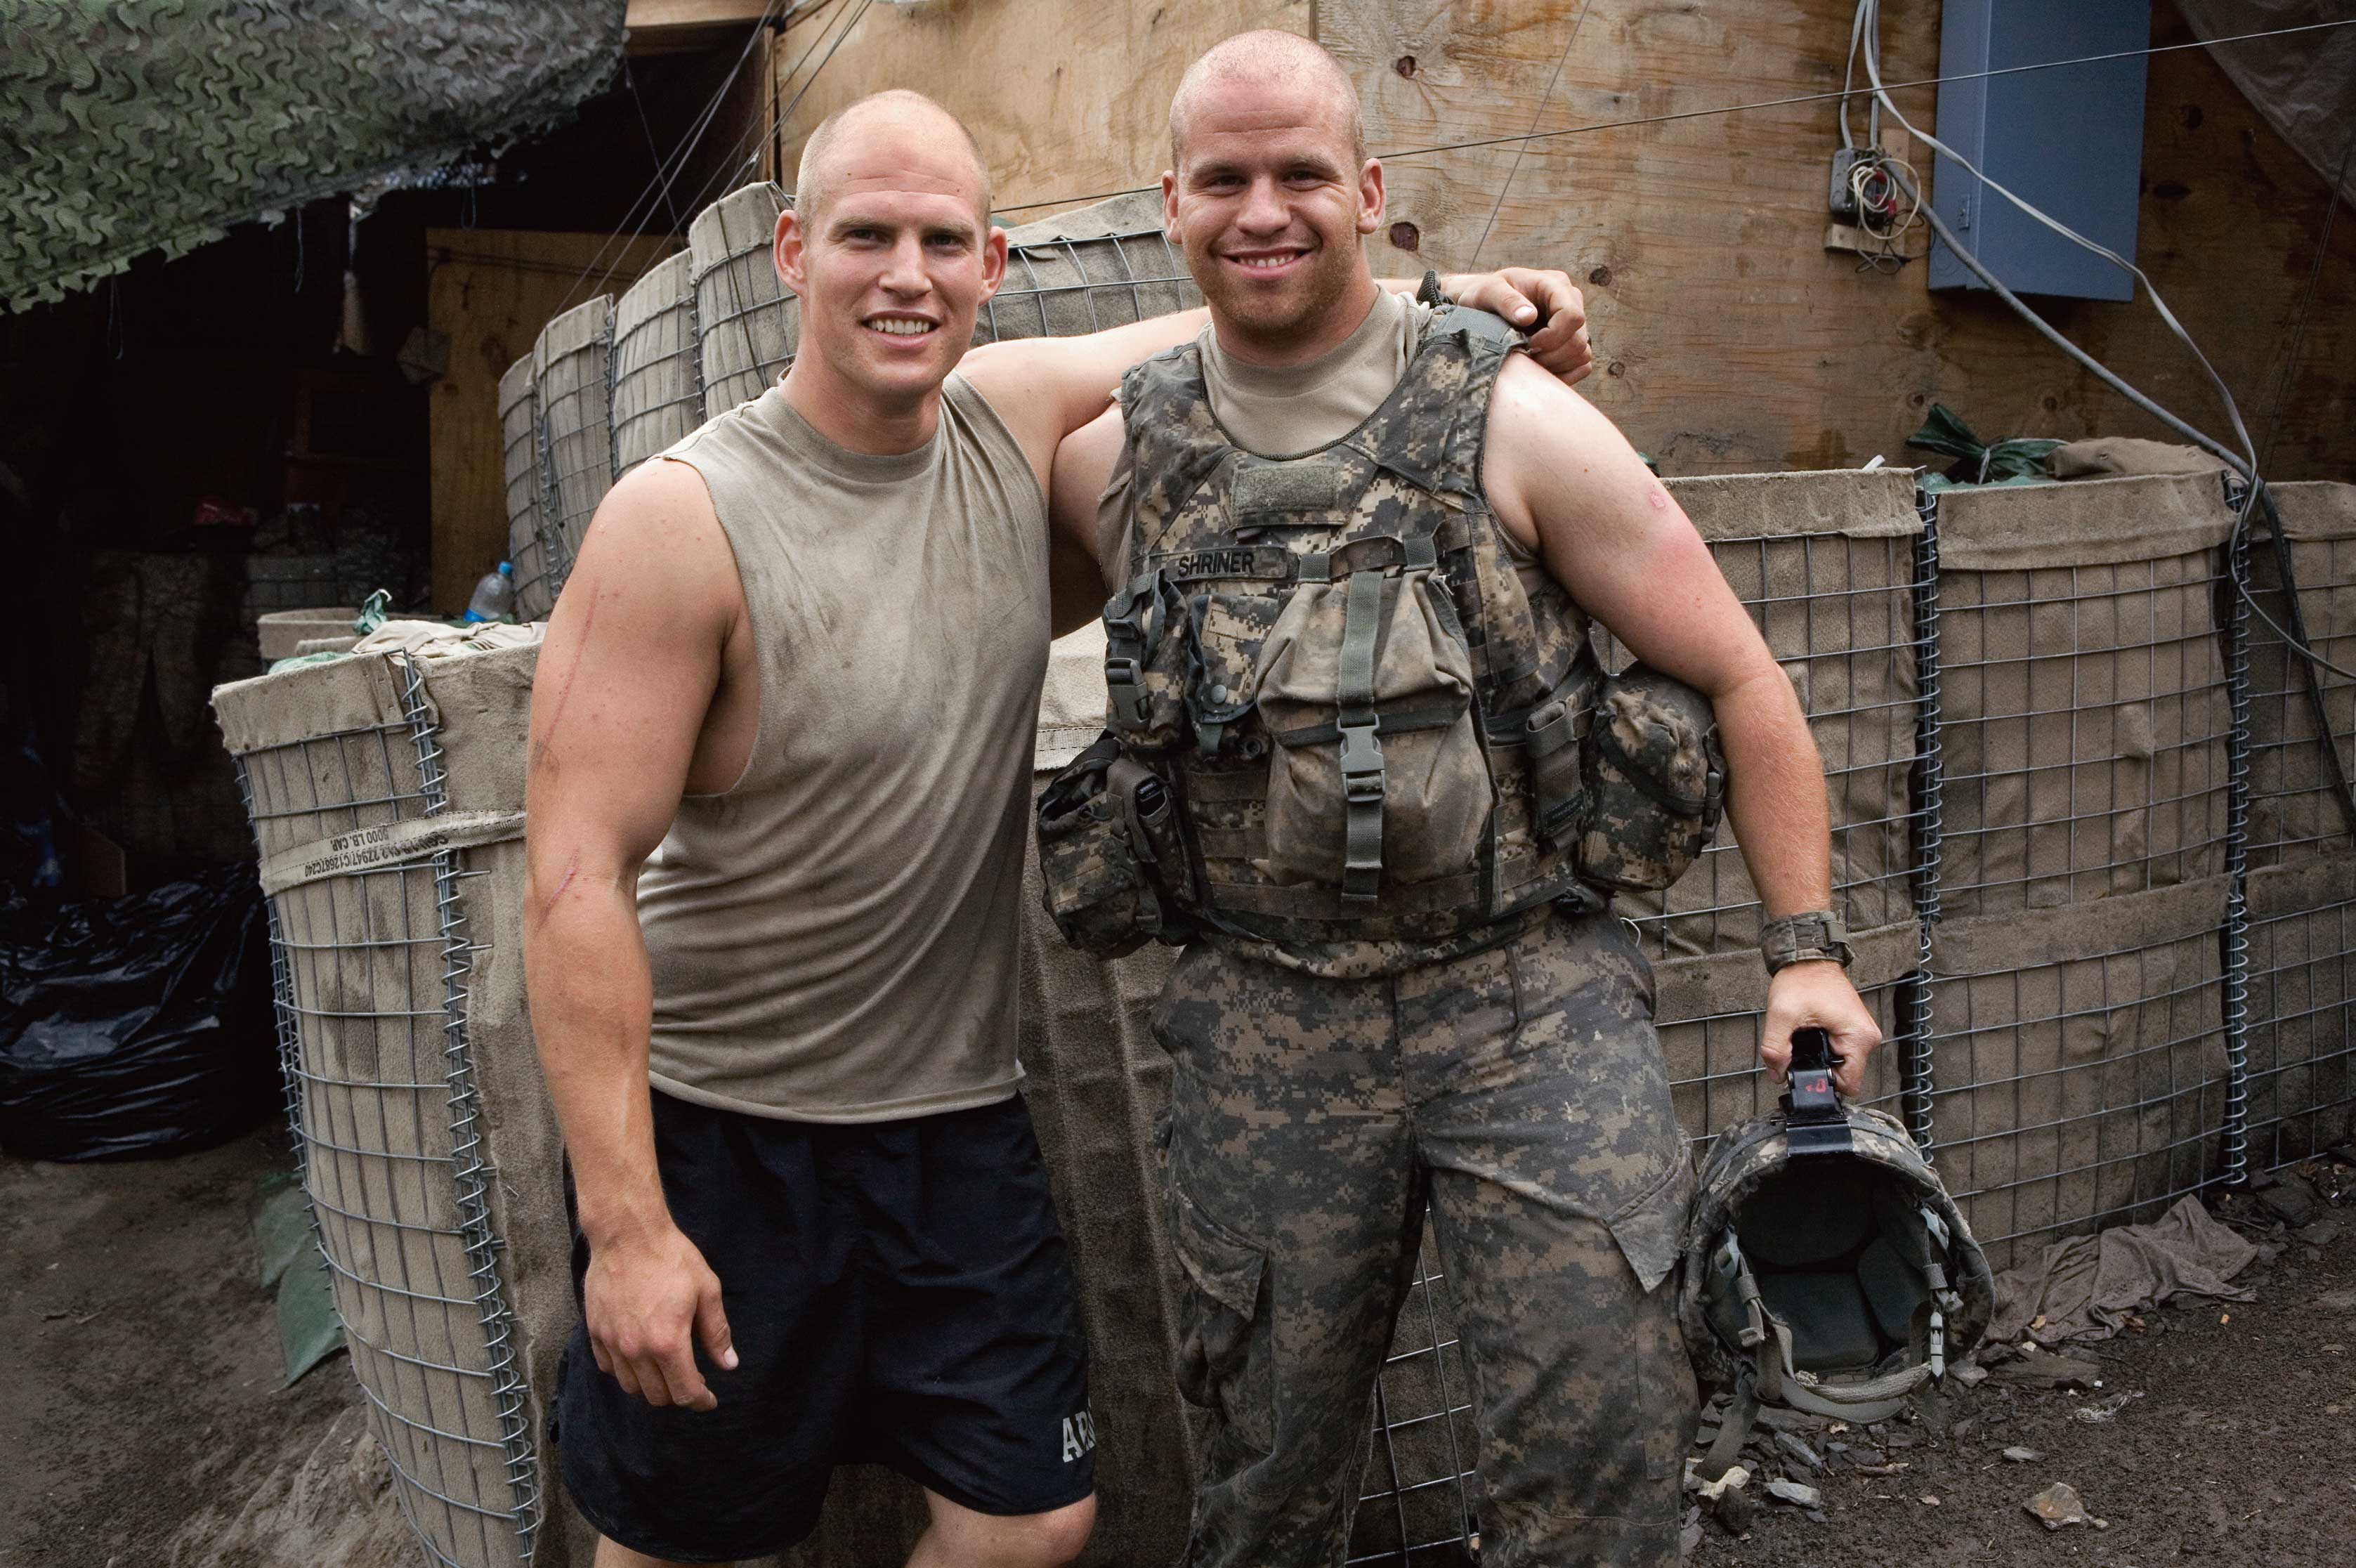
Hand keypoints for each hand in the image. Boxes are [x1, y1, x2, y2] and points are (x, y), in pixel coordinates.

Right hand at [583, 1219, 736, 1410]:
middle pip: (657, 1396)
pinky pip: (608, 1367)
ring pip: (631, 1386)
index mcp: (667, 1343)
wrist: (627, 1234)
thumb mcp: (706, 1291)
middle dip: (678, 1394)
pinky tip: (638, 1357)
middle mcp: (636, 1350)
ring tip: (665, 1369)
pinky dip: (625, 1371)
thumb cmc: (671, 1258)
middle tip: (691, 1379)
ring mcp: (611, 1342)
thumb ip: (716, 1332)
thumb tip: (729, 1364)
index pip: (685, 1392)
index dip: (701, 1401)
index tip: (709, 1400)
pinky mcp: (595, 1331)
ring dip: (651, 1386)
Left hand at [1442, 267, 1592, 383]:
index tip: (1528, 344)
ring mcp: (1575, 323)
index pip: (1572, 315)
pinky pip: (1582, 366)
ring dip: (1555, 366)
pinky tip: (1539, 369)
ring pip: (1582, 355)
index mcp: (1555, 284)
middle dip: (1551, 356)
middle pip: (1578, 340)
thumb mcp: (1488, 292)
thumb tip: (1529, 316)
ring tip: (1528, 361)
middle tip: (1524, 356)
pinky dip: (1563, 374)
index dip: (1552, 337)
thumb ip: (1506, 300)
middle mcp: (1571, 301)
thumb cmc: (1485, 296)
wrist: (1484, 305)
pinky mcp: (1573, 341)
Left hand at [1759, 961, 1882, 1098]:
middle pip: (1842, 1075)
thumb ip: (1775, 1049)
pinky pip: (1838, 1052)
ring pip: (1839, 1064)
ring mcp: (1861, 1034)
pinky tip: (1810, 1034)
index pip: (1848, 1085)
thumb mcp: (1782, 1015)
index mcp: (1858, 1037)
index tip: (1803, 1068)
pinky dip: (1822, 1048)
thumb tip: (1778, 1074)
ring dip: (1818, 1057)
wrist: (1808, 959)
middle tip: (1798, 1046)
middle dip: (1817, 1067)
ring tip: (1804, 1036)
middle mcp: (1867, 1038)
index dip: (1821, 1082)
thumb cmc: (1802, 980)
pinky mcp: (1853, 1030)